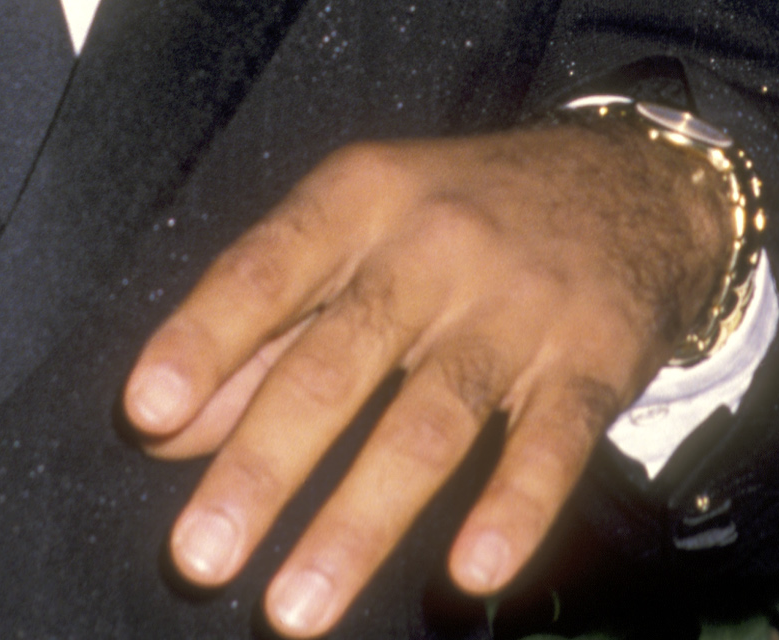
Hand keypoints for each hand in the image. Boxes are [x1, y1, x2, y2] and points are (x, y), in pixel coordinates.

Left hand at [121, 121, 731, 634]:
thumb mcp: (358, 234)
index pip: (267, 268)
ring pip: (428, 420)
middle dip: (262, 465)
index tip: (145, 413)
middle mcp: (432, 245)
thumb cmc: (459, 216)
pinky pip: (551, 444)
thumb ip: (265, 325)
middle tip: (196, 557)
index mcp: (360, 199)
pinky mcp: (593, 361)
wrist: (633, 181)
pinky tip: (469, 571)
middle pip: (337, 360)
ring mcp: (517, 305)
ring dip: (357, 521)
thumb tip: (165, 427)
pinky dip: (513, 509)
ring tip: (292, 609)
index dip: (205, 338)